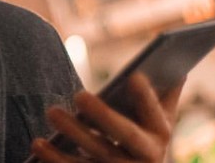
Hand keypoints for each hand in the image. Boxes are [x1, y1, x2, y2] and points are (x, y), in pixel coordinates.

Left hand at [30, 73, 183, 161]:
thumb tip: (177, 60)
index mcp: (160, 133)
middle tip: (79, 93)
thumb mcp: (159, 118)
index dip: (146, 97)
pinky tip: (38, 144)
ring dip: (73, 134)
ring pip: (96, 154)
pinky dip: (55, 159)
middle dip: (103, 114)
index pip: (155, 112)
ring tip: (52, 111)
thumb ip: (166, 92)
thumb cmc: (144, 136)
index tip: (134, 76)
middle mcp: (147, 157)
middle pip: (124, 134)